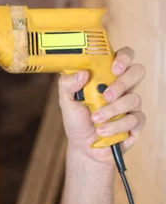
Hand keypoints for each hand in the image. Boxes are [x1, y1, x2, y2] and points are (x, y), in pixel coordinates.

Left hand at [57, 47, 145, 164]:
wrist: (83, 147)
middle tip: (107, 95)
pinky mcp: (136, 122)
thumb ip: (67, 84)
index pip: (123, 57)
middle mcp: (122, 87)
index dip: (123, 57)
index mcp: (105, 77)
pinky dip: (117, 126)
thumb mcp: (66, 101)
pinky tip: (104, 131)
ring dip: (112, 110)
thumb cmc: (77, 120)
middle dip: (123, 83)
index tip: (114, 68)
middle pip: (137, 72)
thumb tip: (82, 73)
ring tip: (96, 119)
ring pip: (134, 98)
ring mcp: (130, 104)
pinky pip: (135, 119)